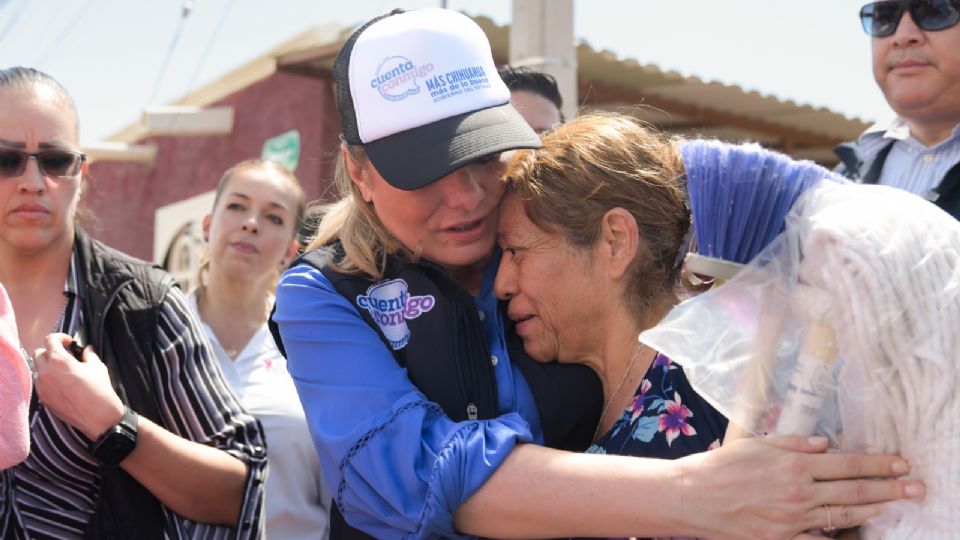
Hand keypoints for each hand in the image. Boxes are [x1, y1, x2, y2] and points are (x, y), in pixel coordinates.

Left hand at [34, 333, 123, 439]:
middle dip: (50, 351)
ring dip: (47, 366)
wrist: (98, 418)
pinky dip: (47, 380)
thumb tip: (86, 350)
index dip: (60, 338)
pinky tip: (62, 384)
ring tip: (63, 371)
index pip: (50, 340)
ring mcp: (42, 387)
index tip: (69, 343)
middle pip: (39, 353)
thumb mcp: (98, 368)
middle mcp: (46, 372)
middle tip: (65, 356)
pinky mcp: (43, 399)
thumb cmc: (100, 391)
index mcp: (59, 360)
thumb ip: (89, 355)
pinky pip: (40, 384)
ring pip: (38, 369)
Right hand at [677, 435, 923, 538]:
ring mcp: (792, 520)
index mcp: (793, 465)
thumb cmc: (722, 467)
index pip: (847, 464)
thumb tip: (823, 445)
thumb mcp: (757, 445)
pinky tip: (855, 532)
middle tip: (916, 487)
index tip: (900, 463)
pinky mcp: (782, 539)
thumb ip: (792, 443)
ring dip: (874, 510)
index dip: (878, 464)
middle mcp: (798, 492)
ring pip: (843, 515)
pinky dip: (838, 538)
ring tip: (894, 506)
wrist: (693, 498)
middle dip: (889, 488)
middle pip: (854, 490)